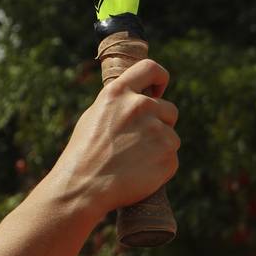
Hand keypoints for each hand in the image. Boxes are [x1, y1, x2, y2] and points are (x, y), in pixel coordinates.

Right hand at [54, 58, 178, 214]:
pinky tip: (139, 172)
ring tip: (134, 160)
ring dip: (160, 146)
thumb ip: (120, 104)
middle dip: (160, 123)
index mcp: (120, 93)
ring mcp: (157, 131)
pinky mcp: (168, 156)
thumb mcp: (95, 116)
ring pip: (171, 136)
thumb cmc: (84, 153)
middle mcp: (141, 107)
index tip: (159, 91)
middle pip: (169, 109)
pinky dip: (160, 166)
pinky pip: (171, 158)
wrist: (83, 187)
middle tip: (139, 142)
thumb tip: (141, 98)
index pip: (151, 69)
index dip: (160, 79)